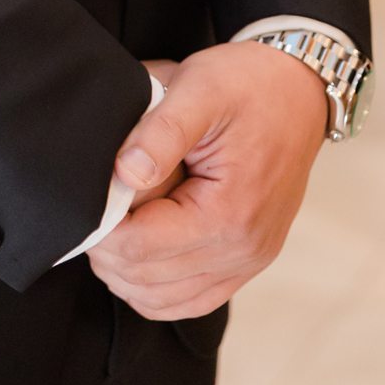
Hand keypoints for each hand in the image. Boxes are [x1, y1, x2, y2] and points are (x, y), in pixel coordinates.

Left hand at [88, 41, 328, 322]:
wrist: (298, 89)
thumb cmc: (247, 83)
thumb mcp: (199, 88)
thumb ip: (159, 133)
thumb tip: (123, 175)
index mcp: (228, 214)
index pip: (140, 249)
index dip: (101, 229)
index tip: (86, 196)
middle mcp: (242, 250)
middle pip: (146, 281)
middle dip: (108, 251)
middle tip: (92, 207)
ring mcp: (247, 261)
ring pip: (164, 301)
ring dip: (126, 273)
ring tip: (111, 225)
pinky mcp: (246, 260)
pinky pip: (190, 298)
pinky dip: (155, 286)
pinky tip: (137, 251)